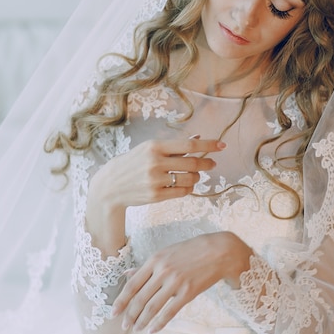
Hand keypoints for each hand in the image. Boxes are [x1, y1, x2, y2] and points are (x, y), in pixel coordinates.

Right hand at [91, 137, 224, 207]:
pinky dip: (189, 189)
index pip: (189, 145)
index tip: (222, 145)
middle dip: (207, 163)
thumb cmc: (133, 163)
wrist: (111, 185)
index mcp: (154, 146)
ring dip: (197, 177)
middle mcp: (155, 162)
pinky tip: (186, 185)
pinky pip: (182, 192)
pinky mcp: (156, 196)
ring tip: (195, 175)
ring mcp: (155, 180)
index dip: (209, 145)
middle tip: (212, 164)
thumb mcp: (149, 148)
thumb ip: (173, 145)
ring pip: (190, 179)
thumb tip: (197, 138)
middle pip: (192, 163)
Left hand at [112, 231, 251, 333]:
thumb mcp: (166, 253)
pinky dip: (160, 323)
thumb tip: (126, 274)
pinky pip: (170, 311)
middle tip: (124, 326)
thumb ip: (146, 266)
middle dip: (130, 315)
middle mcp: (163, 271)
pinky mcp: (188, 292)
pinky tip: (153, 329)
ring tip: (137, 329)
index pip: (132, 284)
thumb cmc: (191, 250)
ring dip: (142, 321)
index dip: (121, 300)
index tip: (113, 312)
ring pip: (153, 306)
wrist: (218, 251)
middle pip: (140, 298)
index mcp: (155, 260)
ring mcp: (176, 282)